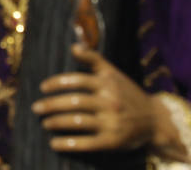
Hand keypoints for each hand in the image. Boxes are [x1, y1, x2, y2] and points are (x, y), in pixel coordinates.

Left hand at [32, 43, 165, 153]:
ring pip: (78, 122)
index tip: (42, 88)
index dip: (57, 83)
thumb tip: (74, 46)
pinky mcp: (113, 141)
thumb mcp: (113, 73)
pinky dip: (68, 144)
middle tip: (36, 108)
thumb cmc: (128, 93)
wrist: (154, 120)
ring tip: (44, 123)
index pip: (77, 80)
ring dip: (56, 122)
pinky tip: (54, 143)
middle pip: (74, 102)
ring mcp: (112, 122)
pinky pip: (86, 143)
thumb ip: (93, 58)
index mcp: (108, 83)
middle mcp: (110, 101)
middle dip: (51, 105)